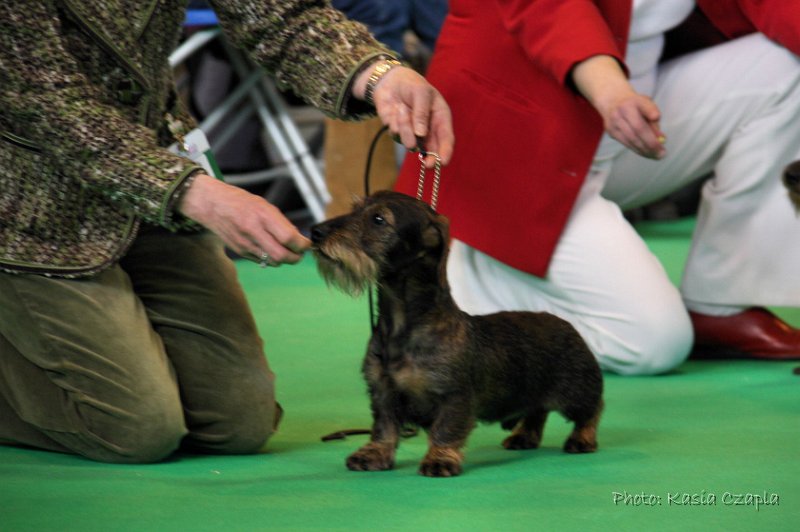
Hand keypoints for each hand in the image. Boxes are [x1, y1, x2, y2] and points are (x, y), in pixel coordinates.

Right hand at [178, 174, 310, 264]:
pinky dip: (271, 259)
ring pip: (273, 261)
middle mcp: (253, 231)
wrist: (212, 205)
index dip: (302, 245)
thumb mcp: (264, 205)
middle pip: (281, 255)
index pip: (289, 238)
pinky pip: (262, 261)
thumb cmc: (241, 202)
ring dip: (284, 259)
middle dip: (296, 257)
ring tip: (287, 251)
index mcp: (262, 215)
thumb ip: (281, 223)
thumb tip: (298, 239)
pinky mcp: (240, 251)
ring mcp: (245, 243)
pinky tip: (271, 250)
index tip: (307, 244)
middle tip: (300, 253)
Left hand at [353, 63, 453, 167]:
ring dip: (405, 126)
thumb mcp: (421, 93)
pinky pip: (395, 134)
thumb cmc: (411, 85)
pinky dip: (394, 121)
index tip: (444, 162)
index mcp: (440, 118)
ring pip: (410, 141)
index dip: (446, 151)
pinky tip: (395, 110)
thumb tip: (421, 134)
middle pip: (432, 150)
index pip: (446, 138)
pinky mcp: (398, 133)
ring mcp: (413, 133)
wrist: (390, 82)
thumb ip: (422, 113)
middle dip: (431, 158)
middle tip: (429, 164)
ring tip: (401, 107)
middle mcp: (428, 129)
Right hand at [572, 55, 665, 159]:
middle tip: (662, 153)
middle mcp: (622, 110)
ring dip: (645, 150)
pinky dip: (638, 149)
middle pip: (638, 128)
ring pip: (631, 139)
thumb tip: (661, 138)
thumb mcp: (646, 105)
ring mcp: (614, 121)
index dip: (649, 110)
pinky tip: (646, 153)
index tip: (656, 117)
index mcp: (633, 101)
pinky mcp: (611, 131)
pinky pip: (626, 143)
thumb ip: (653, 120)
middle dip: (651, 143)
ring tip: (656, 156)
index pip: (643, 105)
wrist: (612, 101)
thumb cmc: (635, 105)